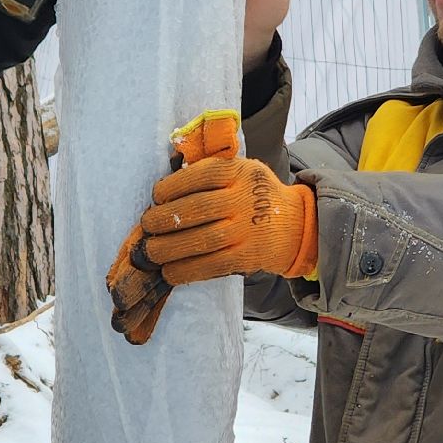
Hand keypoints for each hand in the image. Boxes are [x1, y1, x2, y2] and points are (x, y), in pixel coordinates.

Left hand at [107, 110, 317, 343]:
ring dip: (169, 248)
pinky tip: (170, 271)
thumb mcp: (241, 171)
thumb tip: (162, 187)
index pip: (201, 175)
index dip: (172, 186)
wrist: (295, 225)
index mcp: (240, 171)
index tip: (156, 196)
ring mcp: (248, 229)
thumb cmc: (253, 195)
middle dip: (163, 219)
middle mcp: (244, 199)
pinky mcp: (248, 256)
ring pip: (201, 240)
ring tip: (151, 251)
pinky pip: (212, 265)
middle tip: (146, 225)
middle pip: (197, 209)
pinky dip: (186, 270)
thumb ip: (209, 171)